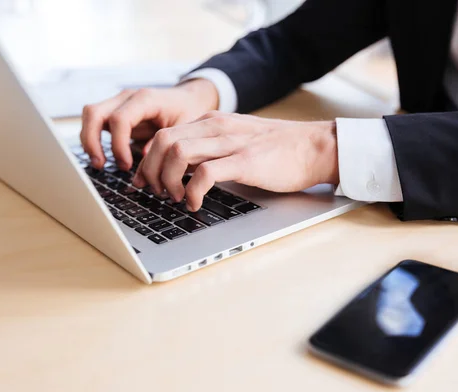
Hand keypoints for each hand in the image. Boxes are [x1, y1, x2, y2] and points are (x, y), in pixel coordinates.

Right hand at [80, 79, 218, 169]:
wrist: (188, 99)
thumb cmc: (187, 113)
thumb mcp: (183, 129)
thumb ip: (163, 146)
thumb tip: (144, 168)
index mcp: (145, 99)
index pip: (119, 119)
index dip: (118, 145)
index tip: (126, 165)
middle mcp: (127, 97)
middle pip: (94, 112)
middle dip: (92, 141)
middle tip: (100, 165)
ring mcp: (118, 103)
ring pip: (90, 115)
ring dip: (89, 140)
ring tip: (99, 163)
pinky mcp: (115, 112)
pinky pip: (95, 122)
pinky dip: (93, 139)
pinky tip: (103, 157)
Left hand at [132, 112, 339, 210]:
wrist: (313, 147)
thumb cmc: (275, 150)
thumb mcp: (234, 141)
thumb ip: (208, 149)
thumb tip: (180, 172)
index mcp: (210, 122)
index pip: (163, 135)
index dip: (146, 161)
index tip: (144, 181)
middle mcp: (215, 127)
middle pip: (162, 142)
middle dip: (150, 170)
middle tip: (154, 192)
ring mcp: (230, 142)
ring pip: (177, 153)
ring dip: (166, 180)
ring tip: (173, 197)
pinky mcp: (245, 160)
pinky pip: (205, 173)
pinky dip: (191, 191)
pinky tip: (194, 203)